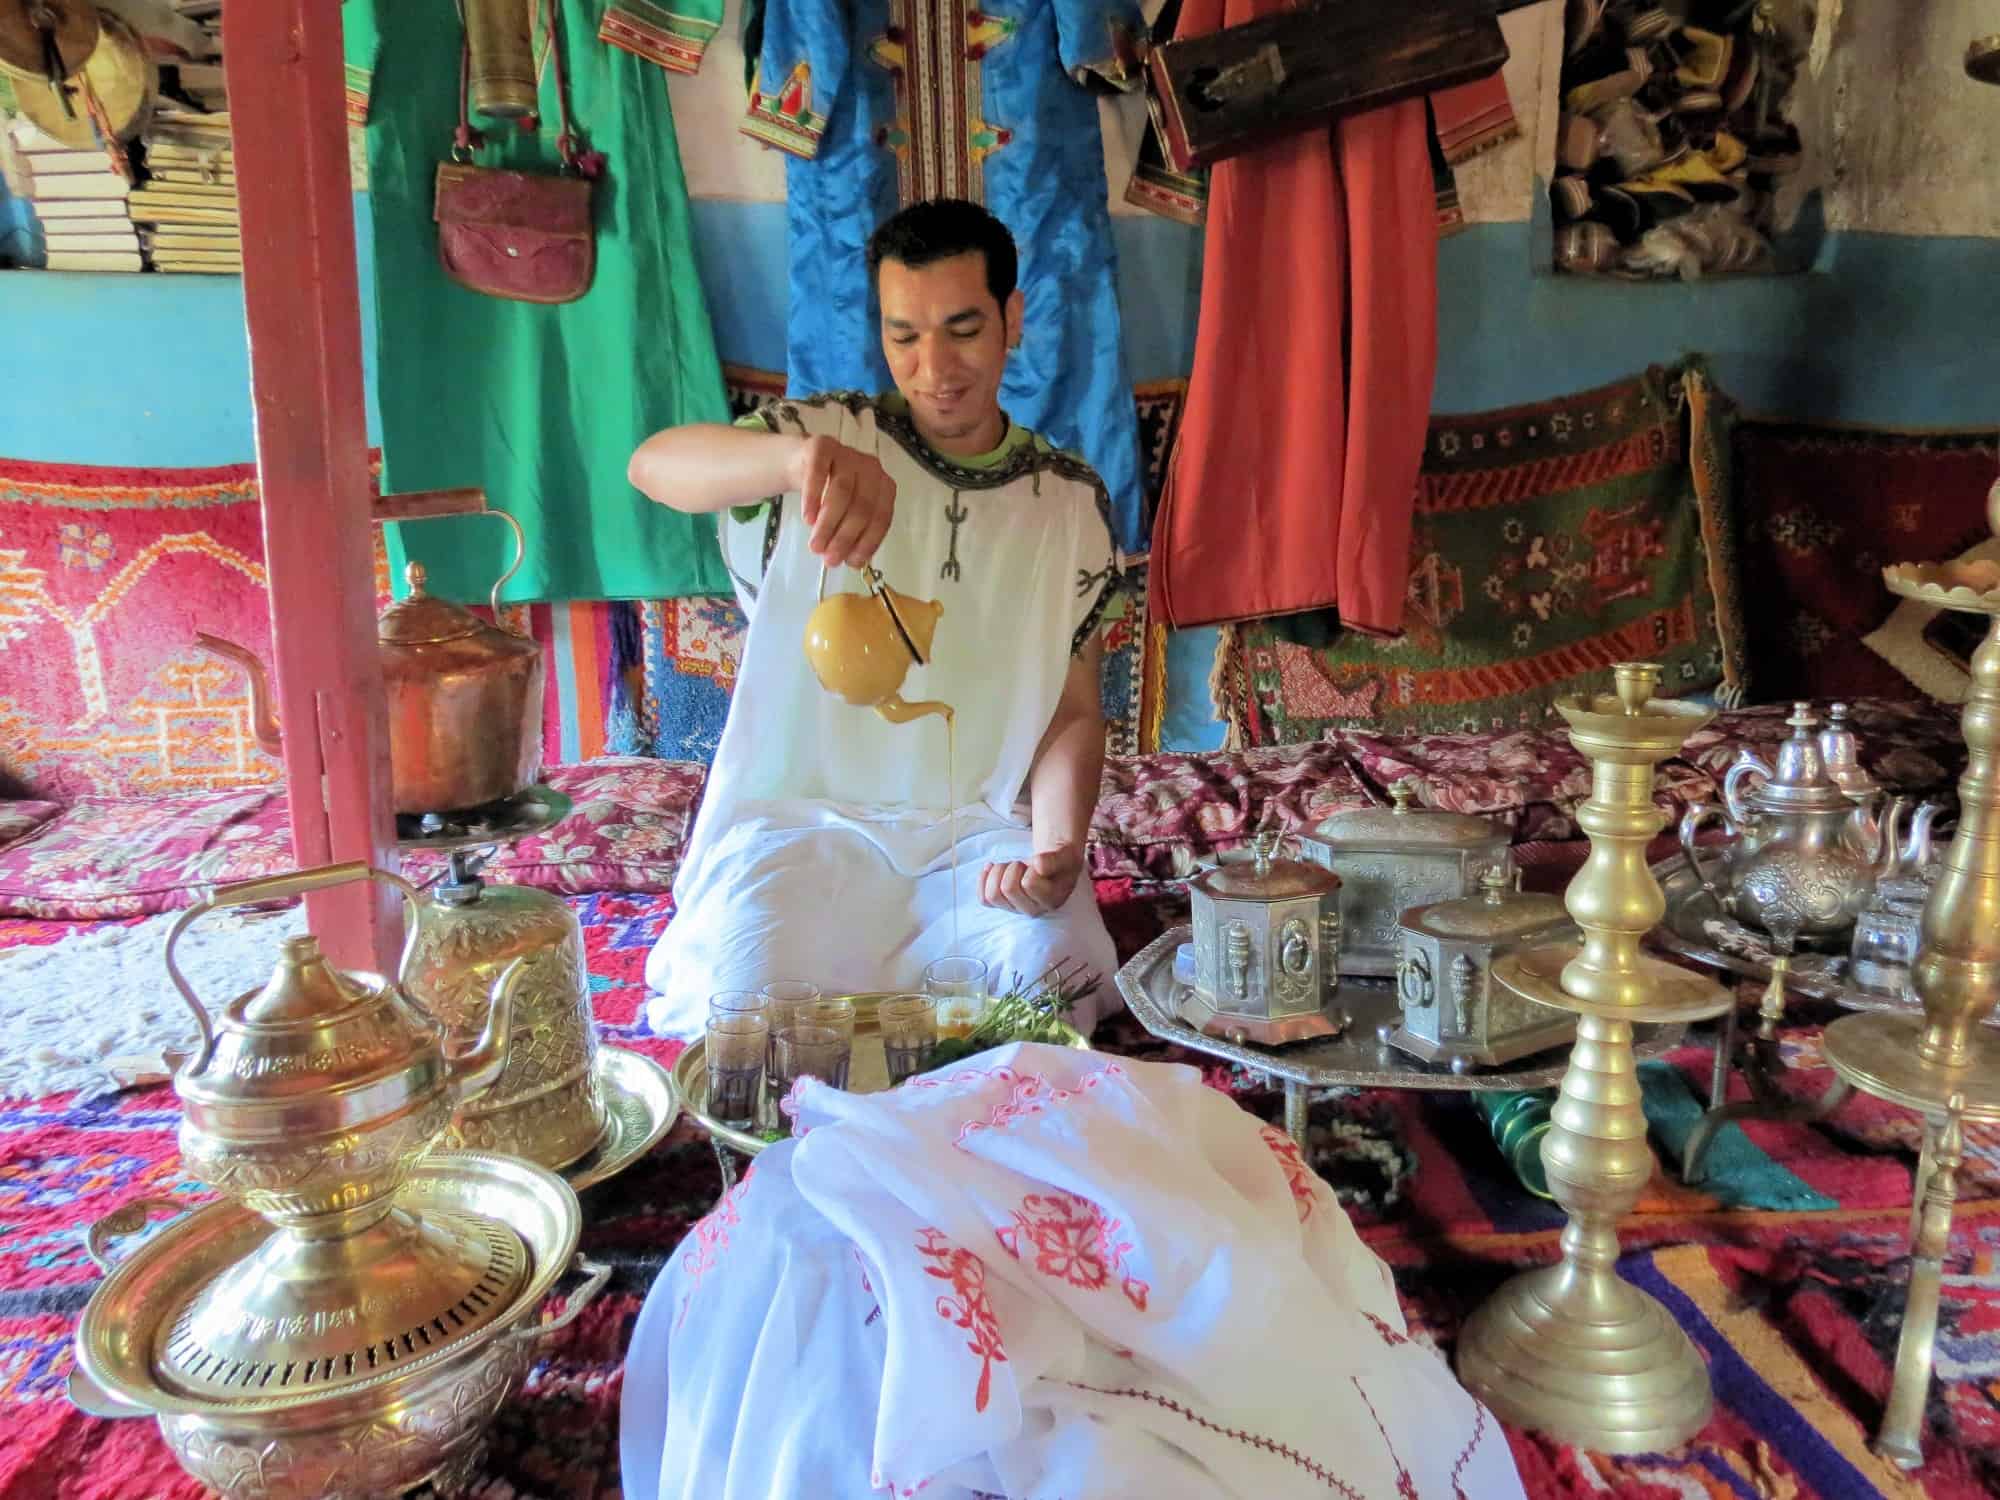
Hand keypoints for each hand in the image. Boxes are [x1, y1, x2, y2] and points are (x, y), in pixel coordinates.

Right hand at [791, 434, 895, 565]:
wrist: (803, 462)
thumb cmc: (829, 493)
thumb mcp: (846, 515)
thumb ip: (852, 535)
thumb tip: (852, 561)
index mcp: (884, 486)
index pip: (882, 517)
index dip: (868, 542)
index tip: (851, 563)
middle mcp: (870, 468)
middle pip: (862, 506)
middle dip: (845, 537)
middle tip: (829, 559)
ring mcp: (847, 454)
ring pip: (841, 492)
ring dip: (828, 524)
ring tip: (816, 546)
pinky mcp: (822, 446)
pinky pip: (818, 473)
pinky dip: (813, 498)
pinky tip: (807, 519)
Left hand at [980, 844, 1084, 916]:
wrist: (1055, 867)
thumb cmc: (1060, 862)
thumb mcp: (1065, 856)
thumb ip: (1055, 860)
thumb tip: (1038, 866)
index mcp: (1051, 900)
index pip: (1028, 884)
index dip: (1029, 869)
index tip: (1038, 865)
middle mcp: (1033, 910)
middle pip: (1008, 889)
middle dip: (1012, 868)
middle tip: (1023, 865)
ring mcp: (1016, 909)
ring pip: (992, 895)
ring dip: (998, 873)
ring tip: (1010, 867)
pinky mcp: (1003, 906)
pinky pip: (983, 899)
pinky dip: (984, 879)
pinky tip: (992, 867)